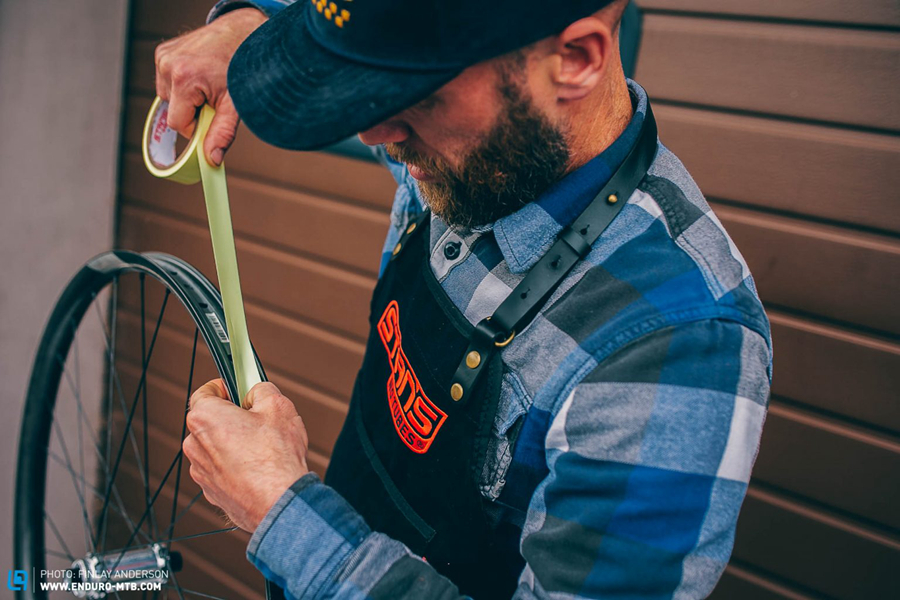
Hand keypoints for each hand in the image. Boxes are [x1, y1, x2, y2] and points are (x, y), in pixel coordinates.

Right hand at [154, 7, 266, 164]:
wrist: (243, 33)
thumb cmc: (242, 67)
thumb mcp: (235, 105)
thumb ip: (222, 133)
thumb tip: (211, 159)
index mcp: (184, 78)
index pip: (178, 123)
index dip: (196, 127)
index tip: (211, 117)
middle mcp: (168, 65)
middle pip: (172, 110)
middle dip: (192, 110)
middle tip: (213, 97)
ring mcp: (163, 56)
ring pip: (168, 97)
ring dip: (186, 97)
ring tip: (207, 83)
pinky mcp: (162, 51)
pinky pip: (167, 81)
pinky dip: (182, 84)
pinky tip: (199, 74)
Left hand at [183, 380, 309, 531]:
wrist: (279, 503)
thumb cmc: (276, 459)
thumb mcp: (278, 406)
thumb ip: (261, 389)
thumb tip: (256, 390)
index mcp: (204, 418)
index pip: (205, 391)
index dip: (226, 386)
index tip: (240, 389)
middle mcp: (195, 445)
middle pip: (211, 420)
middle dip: (233, 417)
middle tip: (259, 419)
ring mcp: (201, 471)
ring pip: (216, 446)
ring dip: (234, 443)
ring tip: (263, 448)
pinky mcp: (211, 491)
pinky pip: (221, 469)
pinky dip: (236, 466)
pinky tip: (259, 467)